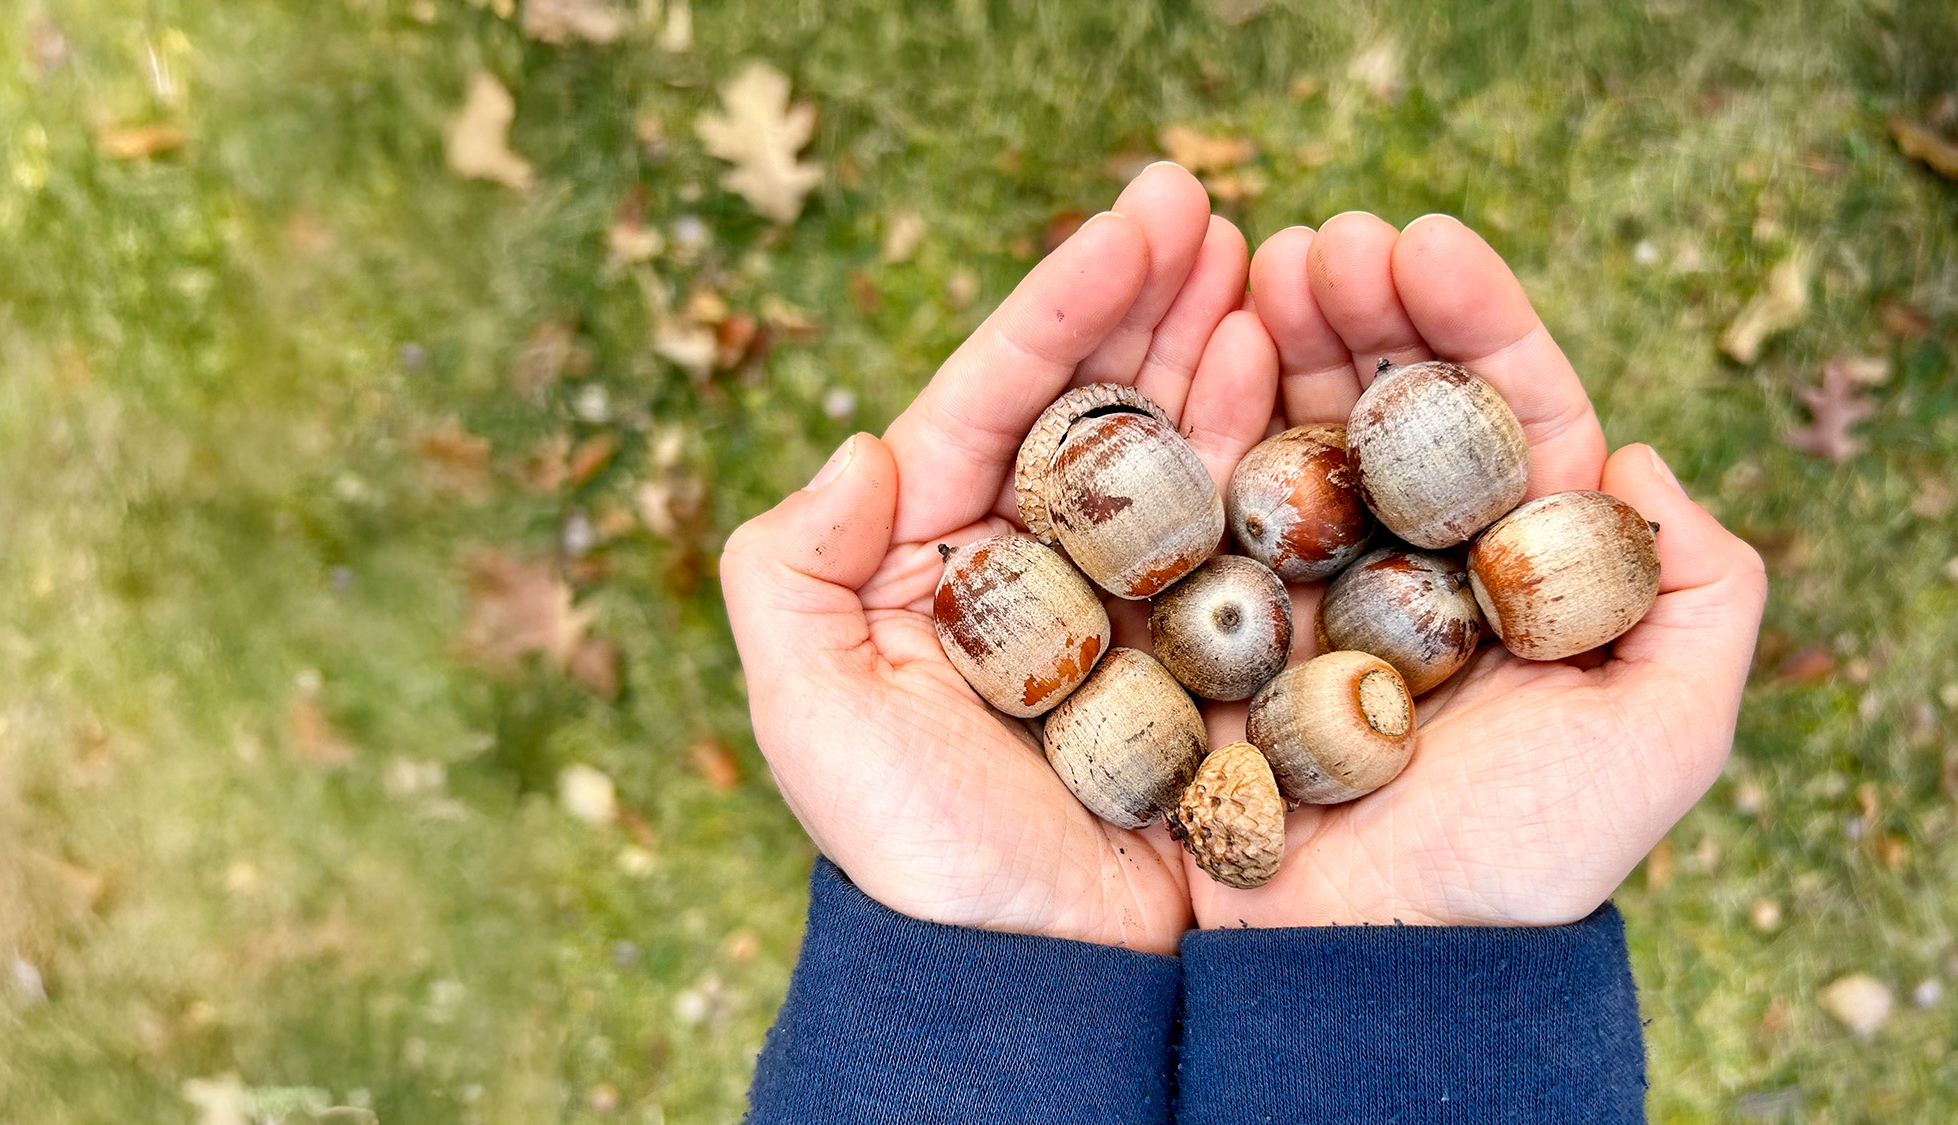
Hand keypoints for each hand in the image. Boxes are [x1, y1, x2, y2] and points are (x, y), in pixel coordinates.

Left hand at [719, 165, 1279, 953]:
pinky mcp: (1209, 653)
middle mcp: (1036, 563)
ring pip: (1177, 449)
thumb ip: (787, 567)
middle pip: (1096, 403)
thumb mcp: (810, 713)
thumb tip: (864, 441)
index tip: (1136, 219)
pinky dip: (1274, 453)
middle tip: (1210, 208)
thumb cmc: (913, 856)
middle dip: (1151, 300)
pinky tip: (1301, 378)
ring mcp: (1131, 603)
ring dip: (1220, 352)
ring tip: (1270, 263)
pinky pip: (1245, 535)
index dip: (1063, 301)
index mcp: (937, 553)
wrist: (1029, 982)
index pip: (1000, 397)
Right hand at [1187, 212, 1768, 928]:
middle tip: (1320, 239)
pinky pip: (1216, 509)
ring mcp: (1313, 586)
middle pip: (1396, 403)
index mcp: (1517, 566)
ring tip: (1259, 267)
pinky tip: (1202, 361)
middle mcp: (1414, 561)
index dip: (1470, 317)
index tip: (1423, 239)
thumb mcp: (1663, 736)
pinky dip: (1209, 429)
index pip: (1504, 411)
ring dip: (1284, 340)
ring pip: (1305, 434)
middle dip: (1364, 306)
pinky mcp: (1224, 622)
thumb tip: (1635, 455)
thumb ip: (1701, 594)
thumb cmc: (1523, 858)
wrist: (1377, 962)